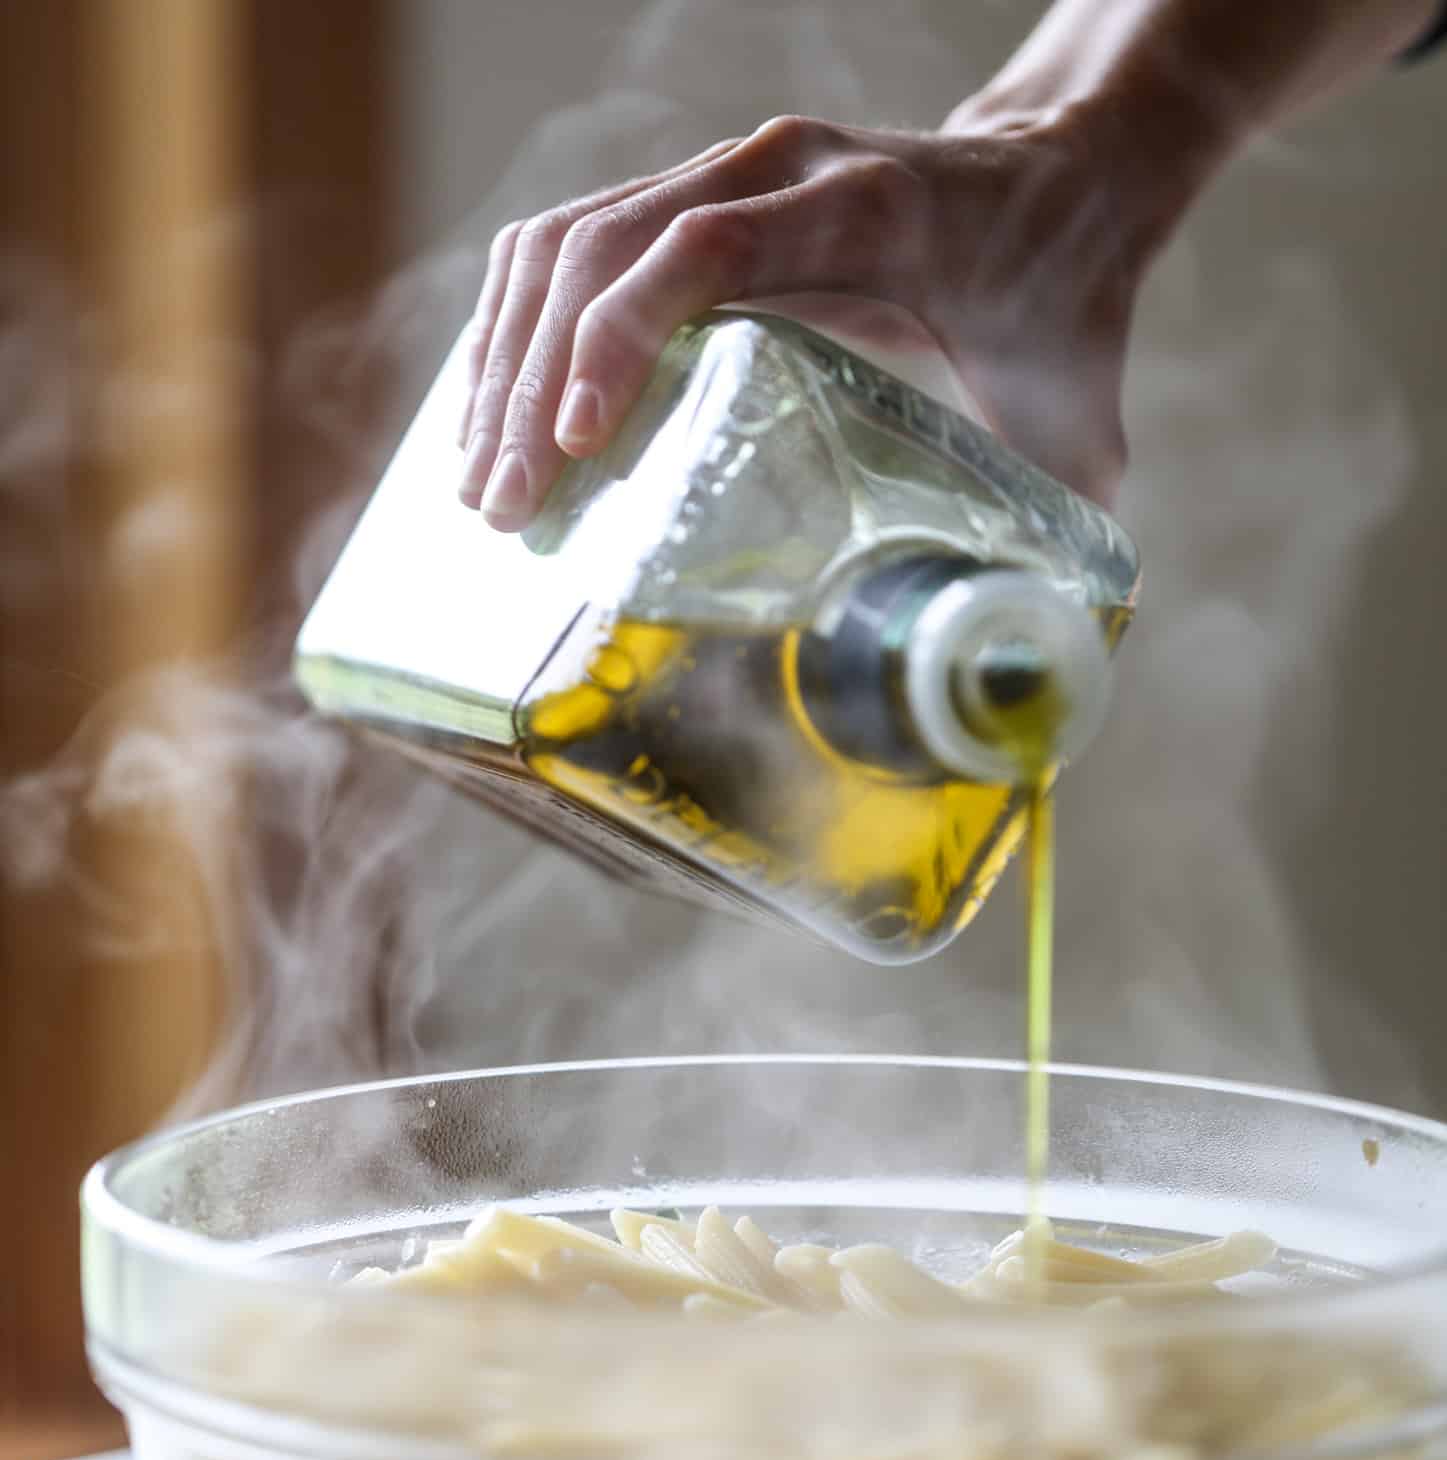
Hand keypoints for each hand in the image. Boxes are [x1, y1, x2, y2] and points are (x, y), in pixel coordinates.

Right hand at [456, 108, 1176, 528]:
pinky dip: (518, 326)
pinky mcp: (692, 193)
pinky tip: (497, 413)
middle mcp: (777, 167)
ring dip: (507, 359)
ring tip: (482, 479)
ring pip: (565, 239)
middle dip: (535, 381)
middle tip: (504, 507)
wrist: (1059, 183)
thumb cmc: (1065, 306)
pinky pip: (568, 240)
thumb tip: (1035, 658)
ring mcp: (725, 170)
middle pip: (604, 247)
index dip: (623, 337)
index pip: (703, 245)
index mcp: (866, 208)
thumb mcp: (1082, 416)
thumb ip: (1061, 524)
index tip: (579, 444)